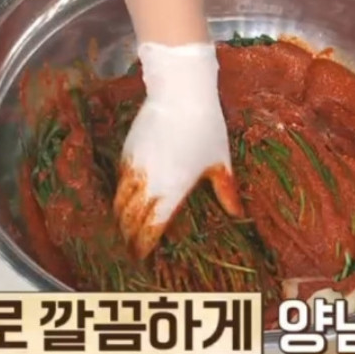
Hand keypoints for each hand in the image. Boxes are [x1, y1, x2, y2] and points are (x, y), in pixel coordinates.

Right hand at [114, 42, 243, 258]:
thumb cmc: (205, 128)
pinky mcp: (125, 153)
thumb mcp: (220, 163)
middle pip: (128, 222)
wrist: (180, 94)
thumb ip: (226, 191)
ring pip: (117, 204)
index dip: (142, 248)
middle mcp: (146, 186)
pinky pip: (117, 183)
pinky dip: (118, 197)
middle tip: (131, 250)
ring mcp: (132, 169)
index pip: (148, 231)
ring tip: (124, 230)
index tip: (141, 259)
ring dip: (120, 220)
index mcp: (169, 194)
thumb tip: (238, 214)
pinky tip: (124, 201)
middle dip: (128, 239)